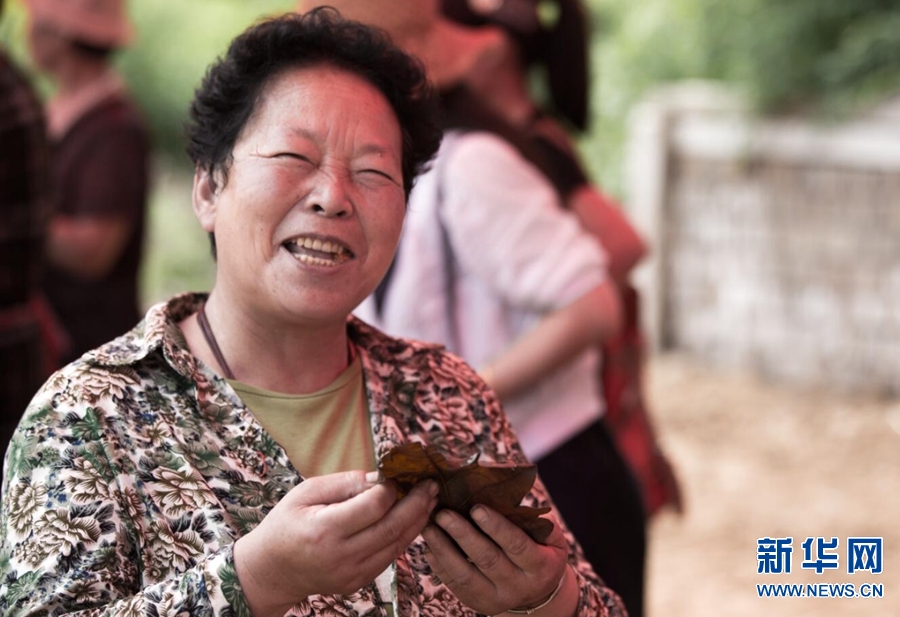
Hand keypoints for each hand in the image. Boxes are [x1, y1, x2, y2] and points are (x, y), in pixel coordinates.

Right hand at [234, 470, 438, 616]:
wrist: (271, 570)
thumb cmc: (286, 524)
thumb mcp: (305, 493)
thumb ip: (344, 483)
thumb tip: (380, 477)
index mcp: (325, 530)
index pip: (373, 506)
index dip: (391, 488)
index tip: (397, 475)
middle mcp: (341, 556)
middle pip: (392, 527)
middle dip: (417, 503)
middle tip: (431, 484)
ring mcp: (351, 573)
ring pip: (396, 544)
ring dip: (417, 521)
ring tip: (430, 500)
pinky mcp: (358, 582)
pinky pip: (389, 557)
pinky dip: (404, 537)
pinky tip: (412, 519)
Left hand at [422, 505, 570, 614]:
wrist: (538, 593)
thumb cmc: (542, 552)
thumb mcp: (550, 537)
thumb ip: (536, 520)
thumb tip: (509, 496)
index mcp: (540, 566)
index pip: (516, 544)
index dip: (496, 526)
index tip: (476, 507)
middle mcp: (518, 586)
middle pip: (487, 559)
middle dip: (463, 535)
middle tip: (444, 514)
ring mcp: (497, 599)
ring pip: (466, 575)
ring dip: (445, 550)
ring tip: (429, 528)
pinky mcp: (479, 603)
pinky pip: (455, 585)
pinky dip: (440, 566)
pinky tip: (428, 546)